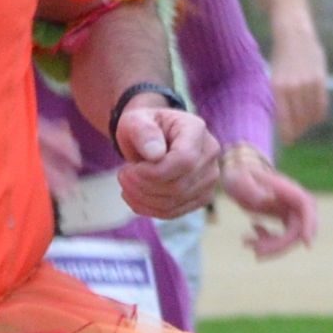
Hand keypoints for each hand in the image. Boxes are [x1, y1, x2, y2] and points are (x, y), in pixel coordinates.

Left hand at [115, 102, 222, 221]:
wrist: (150, 138)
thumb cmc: (143, 126)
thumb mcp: (135, 119)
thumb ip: (143, 131)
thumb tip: (155, 154)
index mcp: (196, 129)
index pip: (185, 160)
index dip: (154, 172)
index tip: (130, 169)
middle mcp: (210, 154)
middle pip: (179, 185)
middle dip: (143, 186)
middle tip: (123, 175)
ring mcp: (209, 178)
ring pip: (174, 202)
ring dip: (142, 198)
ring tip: (126, 183)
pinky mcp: (200, 197)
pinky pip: (173, 212)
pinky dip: (148, 208)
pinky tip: (133, 196)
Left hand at [221, 149, 320, 257]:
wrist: (238, 174)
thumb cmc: (239, 174)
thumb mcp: (240, 179)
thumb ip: (251, 188)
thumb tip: (266, 199)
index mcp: (287, 189)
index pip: (306, 207)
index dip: (309, 225)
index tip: (307, 244)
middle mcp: (293, 201)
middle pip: (297, 230)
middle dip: (278, 245)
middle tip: (256, 251)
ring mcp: (291, 210)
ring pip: (290, 238)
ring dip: (271, 247)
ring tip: (246, 243)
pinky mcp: (284, 218)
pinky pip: (282, 238)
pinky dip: (266, 242)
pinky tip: (250, 235)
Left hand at [266, 25, 329, 143]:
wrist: (294, 33)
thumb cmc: (282, 58)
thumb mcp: (276, 77)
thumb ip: (282, 97)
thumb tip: (287, 120)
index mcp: (277, 87)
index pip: (285, 119)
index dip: (287, 133)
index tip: (288, 141)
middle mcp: (293, 87)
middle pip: (298, 119)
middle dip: (297, 130)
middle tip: (295, 134)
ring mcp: (307, 84)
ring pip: (311, 114)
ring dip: (308, 123)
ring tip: (303, 125)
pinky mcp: (320, 80)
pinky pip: (321, 105)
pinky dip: (318, 114)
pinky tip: (314, 117)